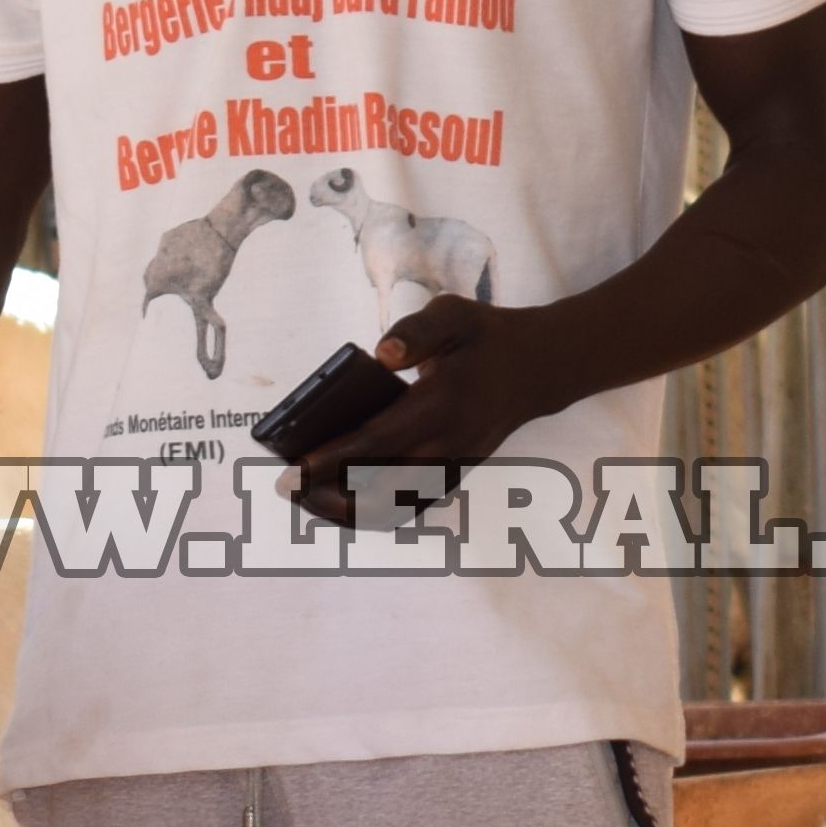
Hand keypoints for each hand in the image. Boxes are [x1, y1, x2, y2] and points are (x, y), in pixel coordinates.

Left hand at [287, 292, 588, 525]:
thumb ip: (417, 331)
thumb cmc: (485, 338)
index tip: (294, 469)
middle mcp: (448, 444)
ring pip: (394, 509)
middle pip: (381, 489)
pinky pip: (408, 508)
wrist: (538, 369)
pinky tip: (337, 503)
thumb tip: (382, 353)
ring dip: (347, 511)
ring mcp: (453, 466)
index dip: (333, 459)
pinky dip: (371, 512)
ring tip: (306, 499)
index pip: (379, 441)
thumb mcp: (454, 314)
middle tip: (286, 486)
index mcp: (442, 404)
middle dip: (328, 495)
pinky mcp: (454, 476)